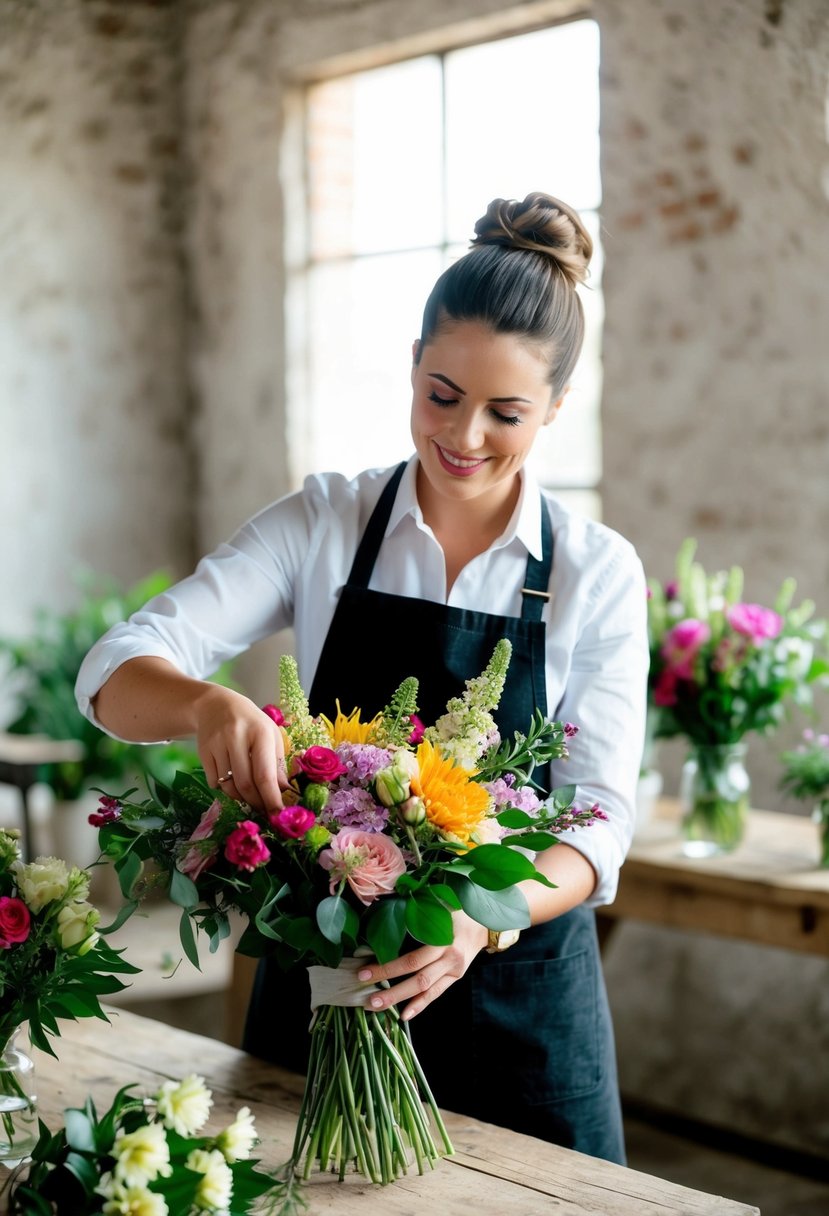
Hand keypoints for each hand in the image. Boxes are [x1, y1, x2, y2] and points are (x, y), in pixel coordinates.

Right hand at [194, 684, 289, 815]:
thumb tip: (284, 792)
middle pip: (245, 784)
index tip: (277, 816)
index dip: (271, 799)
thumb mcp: (271, 735)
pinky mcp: (203, 751)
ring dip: (240, 799)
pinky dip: (225, 790)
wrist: (216, 705)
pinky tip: (232, 785)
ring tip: (250, 799)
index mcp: (260, 732)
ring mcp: (217, 744)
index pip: (265, 774)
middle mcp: (236, 737)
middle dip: (256, 803)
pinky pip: (214, 782)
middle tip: (264, 812)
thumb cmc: (251, 723)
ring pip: (228, 786)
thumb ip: (278, 763)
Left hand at [357, 912, 488, 1020]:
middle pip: (418, 979)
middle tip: (368, 1000)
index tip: (364, 972)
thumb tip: (386, 914)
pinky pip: (436, 994)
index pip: (412, 960)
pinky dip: (420, 1005)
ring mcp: (454, 971)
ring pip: (425, 990)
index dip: (388, 968)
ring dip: (401, 1000)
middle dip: (391, 991)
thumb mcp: (439, 907)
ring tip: (378, 1007)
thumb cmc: (458, 911)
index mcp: (444, 940)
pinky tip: (404, 1015)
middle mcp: (450, 958)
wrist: (485, 924)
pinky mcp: (455, 978)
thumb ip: (418, 913)